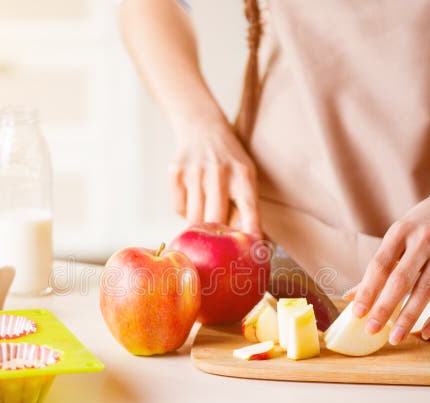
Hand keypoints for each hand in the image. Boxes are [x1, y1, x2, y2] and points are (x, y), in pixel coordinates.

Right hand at [169, 118, 261, 235]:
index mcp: (243, 175)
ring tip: (204, 208)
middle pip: (215, 221)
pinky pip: (178, 209)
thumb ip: (243, 205)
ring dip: (198, 224)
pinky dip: (185, 210)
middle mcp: (219, 172)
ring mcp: (195, 172)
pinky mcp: (176, 173)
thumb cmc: (228, 160)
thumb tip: (246, 241)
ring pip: (193, 219)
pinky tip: (191, 195)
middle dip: (214, 237)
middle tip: (214, 245)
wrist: (201, 126)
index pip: (249, 209)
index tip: (253, 250)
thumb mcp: (244, 175)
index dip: (250, 232)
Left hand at [351, 178, 429, 343]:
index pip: (380, 264)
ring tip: (395, 337)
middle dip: (385, 307)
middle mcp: (423, 239)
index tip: (356, 313)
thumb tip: (351, 297)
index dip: (367, 290)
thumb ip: (378, 267)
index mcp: (400, 231)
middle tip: (371, 329)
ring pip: (426, 289)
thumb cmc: (420, 227)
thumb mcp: (397, 238)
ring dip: (409, 316)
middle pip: (401, 279)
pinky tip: (424, 332)